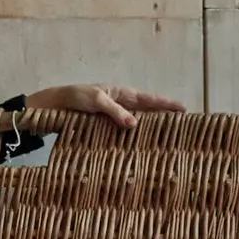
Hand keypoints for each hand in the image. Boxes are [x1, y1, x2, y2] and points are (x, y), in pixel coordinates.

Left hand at [23, 83, 185, 129]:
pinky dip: (137, 137)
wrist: (55, 105)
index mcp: (121, 93)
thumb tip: (135, 124)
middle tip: (183, 124)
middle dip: (165, 115)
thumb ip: (115, 112)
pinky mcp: (108, 127)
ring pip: (140, 121)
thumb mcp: (95, 101)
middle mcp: (121, 104)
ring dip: (153, 127)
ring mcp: (115, 116)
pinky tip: (143, 145)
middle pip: (148, 110)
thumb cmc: (75, 98)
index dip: (166, 104)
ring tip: (169, 136)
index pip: (149, 99)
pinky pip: (127, 131)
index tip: (184, 108)